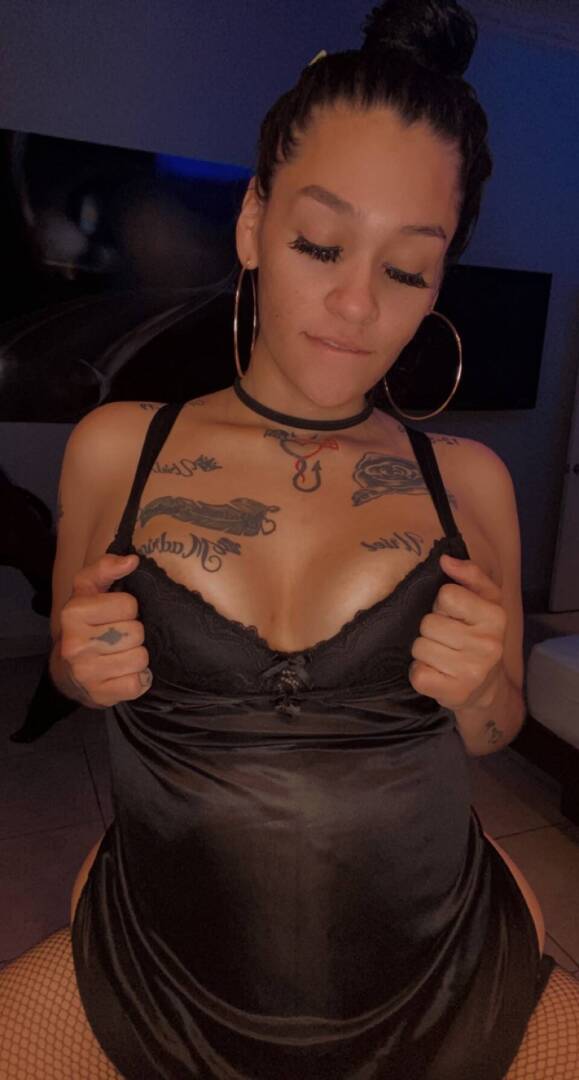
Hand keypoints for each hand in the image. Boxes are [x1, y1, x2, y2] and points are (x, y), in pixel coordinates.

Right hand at [59, 553, 151, 707]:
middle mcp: (76, 644)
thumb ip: (106, 568)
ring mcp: (87, 673)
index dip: (127, 609)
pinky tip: (125, 674)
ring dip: (137, 656)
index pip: (128, 605)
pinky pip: (139, 683)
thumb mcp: (89, 591)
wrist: (68, 671)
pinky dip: (138, 679)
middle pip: (136, 632)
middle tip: (119, 637)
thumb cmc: (85, 624)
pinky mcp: (100, 695)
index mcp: (73, 613)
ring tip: (122, 655)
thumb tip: (132, 560)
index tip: (115, 615)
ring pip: (140, 658)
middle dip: (134, 634)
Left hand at [408, 554, 506, 710]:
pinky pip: (417, 674)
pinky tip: (436, 672)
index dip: (442, 604)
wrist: (486, 687)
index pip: (446, 595)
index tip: (453, 615)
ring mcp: (472, 672)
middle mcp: (487, 645)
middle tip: (446, 639)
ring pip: (419, 647)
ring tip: (441, 655)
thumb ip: (469, 575)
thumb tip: (445, 560)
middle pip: (428, 622)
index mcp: (495, 617)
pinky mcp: (454, 693)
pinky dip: (420, 672)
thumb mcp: (485, 600)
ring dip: (424, 651)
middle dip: (431, 629)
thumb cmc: (479, 635)